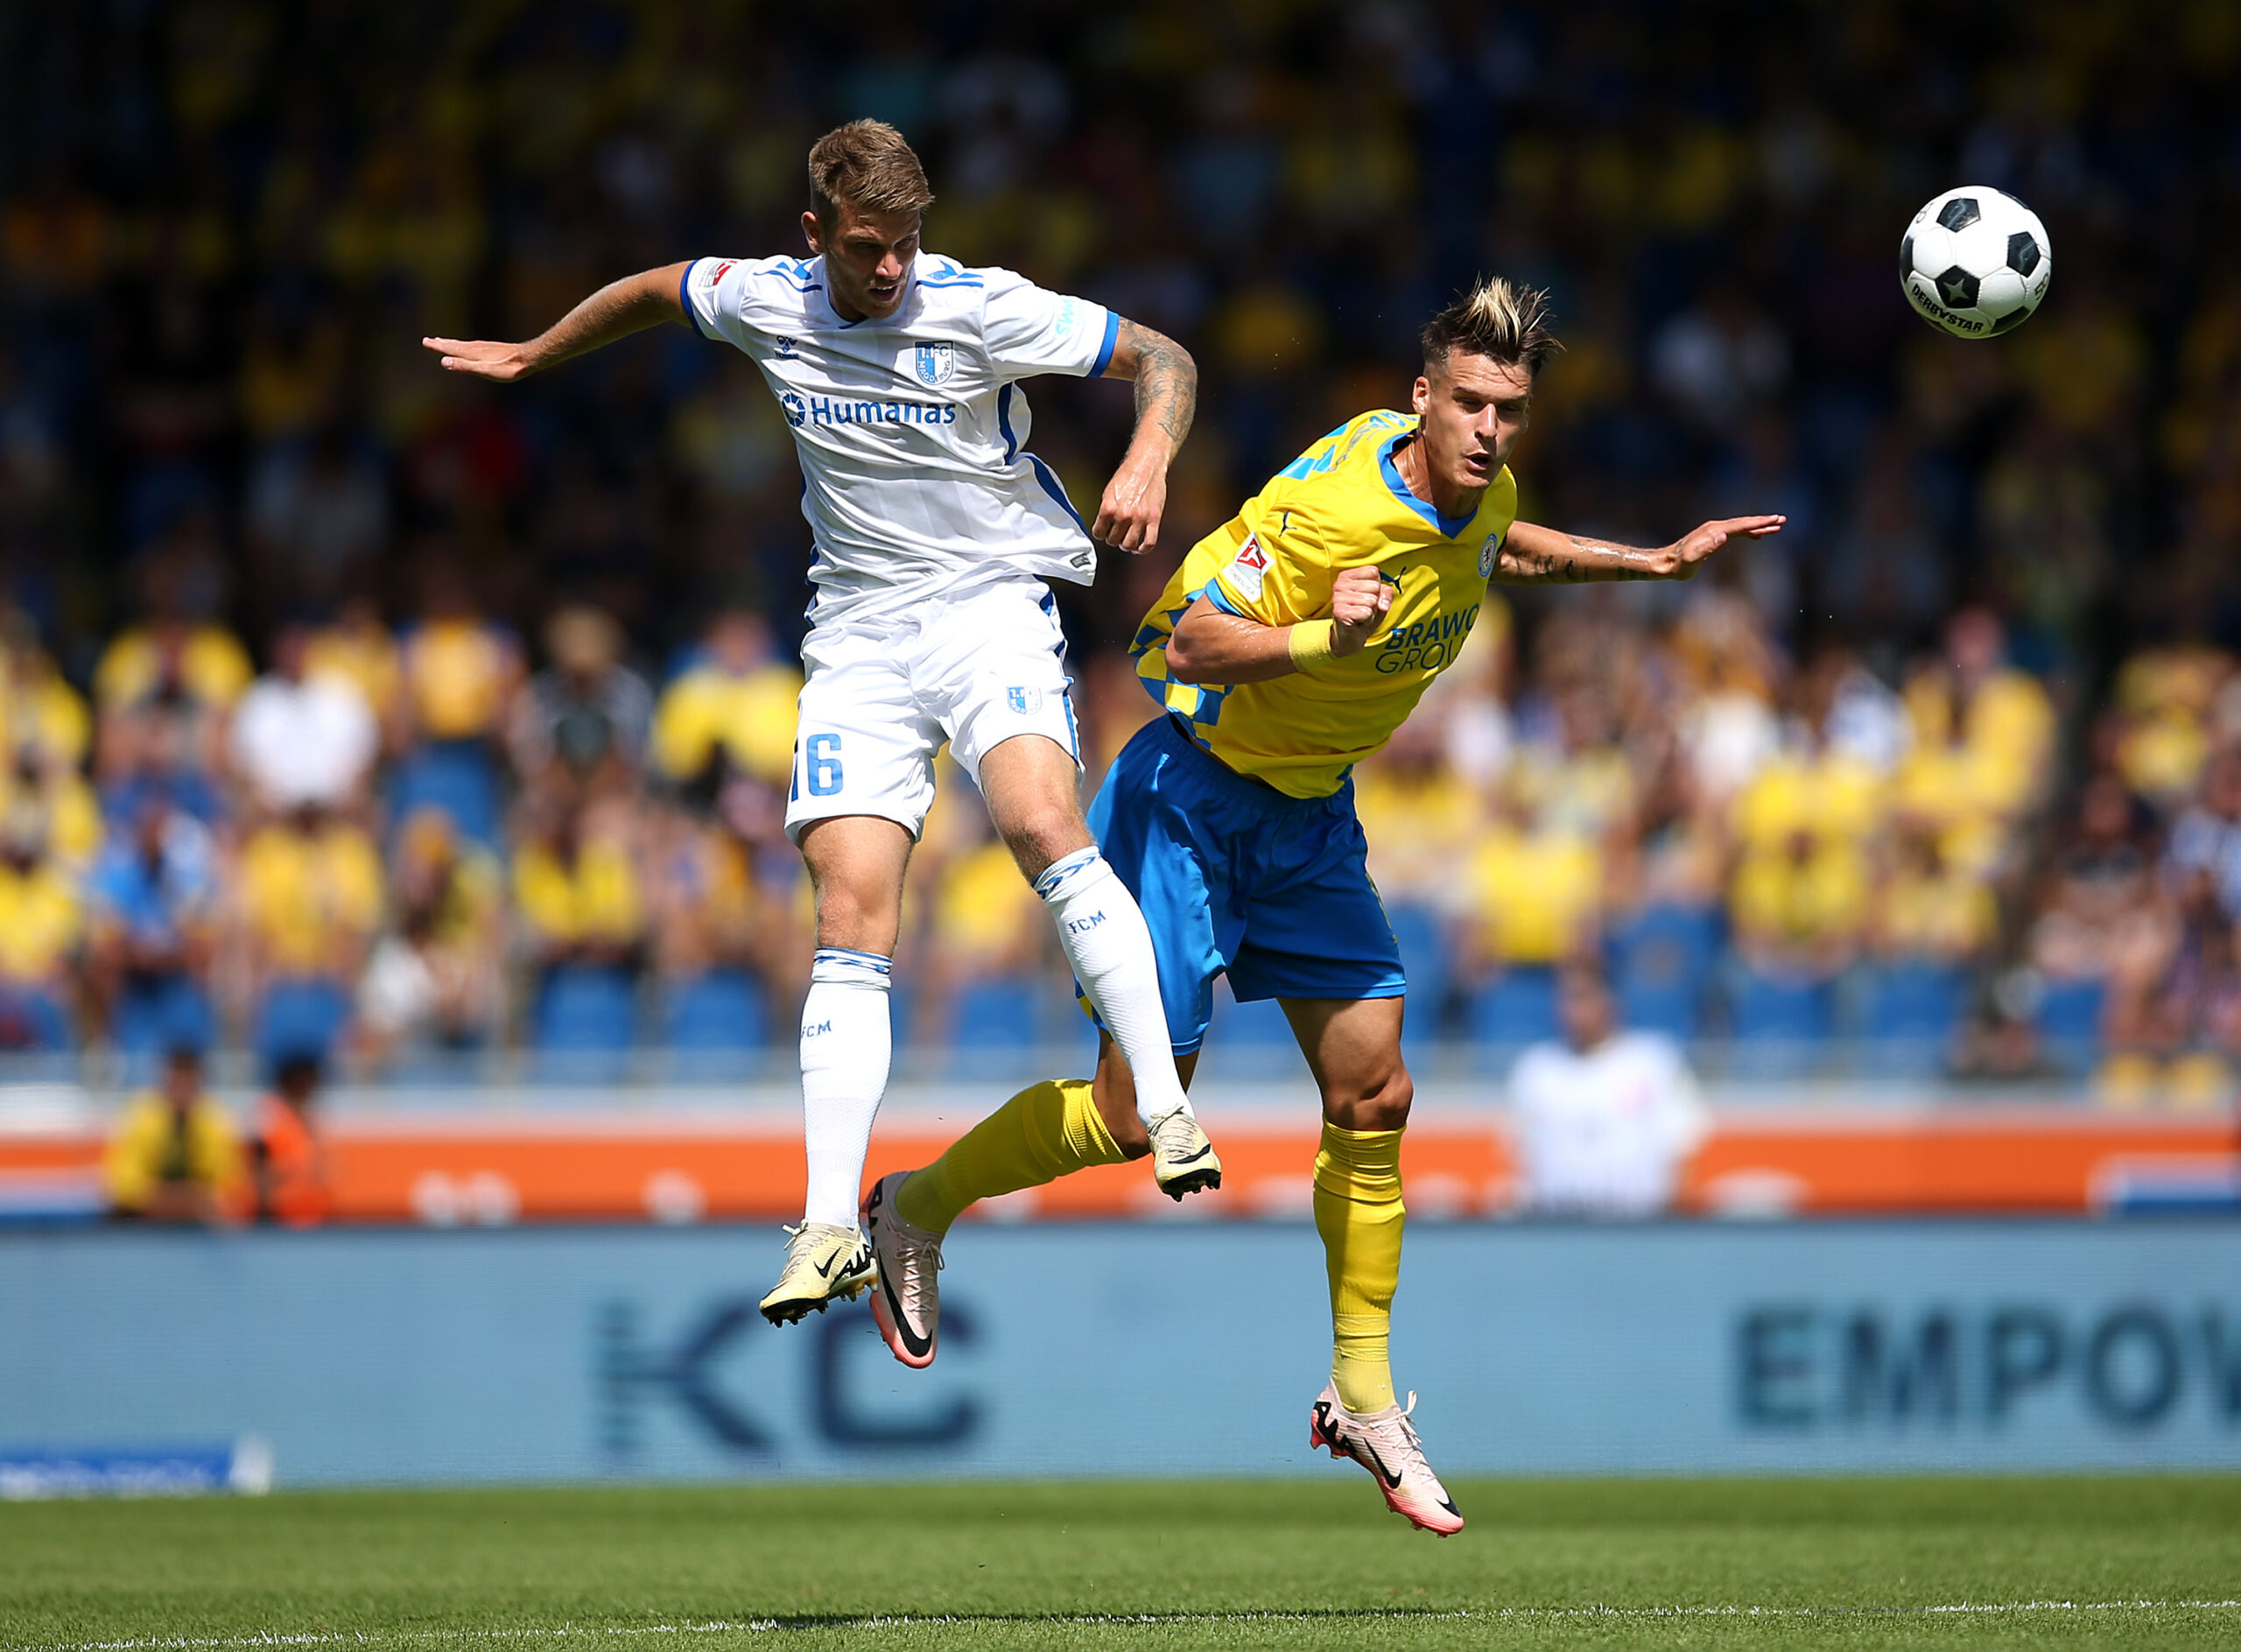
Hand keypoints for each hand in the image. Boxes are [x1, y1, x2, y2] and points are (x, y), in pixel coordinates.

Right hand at [423, 337, 539, 382]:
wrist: (529, 358)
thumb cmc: (508, 368)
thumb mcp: (485, 370)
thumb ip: (465, 366)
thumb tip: (444, 362)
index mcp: (472, 353)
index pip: (451, 349)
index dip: (438, 346)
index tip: (425, 342)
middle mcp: (477, 348)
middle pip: (455, 345)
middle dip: (442, 343)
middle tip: (428, 340)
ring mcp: (486, 347)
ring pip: (464, 345)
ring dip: (452, 343)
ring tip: (443, 341)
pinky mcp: (494, 349)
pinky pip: (474, 346)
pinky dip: (465, 345)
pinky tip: (469, 347)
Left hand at [1092, 455, 1166, 552]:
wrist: (1146, 465)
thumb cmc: (1128, 475)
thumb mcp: (1109, 492)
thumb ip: (1106, 511)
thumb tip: (1103, 527)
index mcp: (1108, 508)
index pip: (1099, 533)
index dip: (1100, 533)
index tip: (1104, 533)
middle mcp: (1123, 515)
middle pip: (1113, 540)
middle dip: (1113, 538)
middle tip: (1117, 534)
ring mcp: (1139, 518)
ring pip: (1129, 545)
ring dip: (1126, 545)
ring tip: (1127, 540)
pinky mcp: (1154, 519)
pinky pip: (1149, 542)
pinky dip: (1143, 549)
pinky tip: (1140, 548)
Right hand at [1330, 566, 1394, 656]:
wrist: (1349, 638)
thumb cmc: (1363, 615)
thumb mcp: (1379, 599)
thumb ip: (1386, 592)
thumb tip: (1383, 604)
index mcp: (1347, 576)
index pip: (1373, 571)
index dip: (1377, 587)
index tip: (1367, 596)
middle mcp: (1340, 584)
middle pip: (1374, 586)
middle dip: (1375, 602)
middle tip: (1363, 609)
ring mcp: (1338, 598)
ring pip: (1372, 600)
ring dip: (1371, 612)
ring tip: (1360, 616)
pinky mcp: (1340, 612)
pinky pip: (1367, 613)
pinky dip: (1367, 620)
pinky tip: (1358, 622)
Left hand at [1662, 514, 1785, 577]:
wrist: (1665, 563)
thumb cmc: (1679, 565)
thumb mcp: (1692, 560)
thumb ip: (1707, 548)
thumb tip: (1723, 536)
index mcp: (1714, 531)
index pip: (1741, 526)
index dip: (1759, 523)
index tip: (1775, 520)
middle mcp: (1715, 527)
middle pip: (1744, 522)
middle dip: (1764, 521)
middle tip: (1782, 519)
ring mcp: (1713, 531)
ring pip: (1741, 526)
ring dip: (1758, 526)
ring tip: (1776, 526)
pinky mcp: (1712, 537)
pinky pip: (1735, 532)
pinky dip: (1747, 532)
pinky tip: (1756, 535)